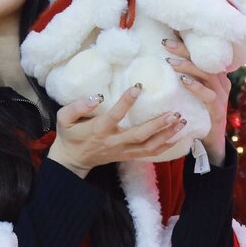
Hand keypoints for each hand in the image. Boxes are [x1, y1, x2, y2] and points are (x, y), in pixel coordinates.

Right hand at [47, 86, 188, 177]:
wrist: (72, 159)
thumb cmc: (69, 135)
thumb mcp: (64, 119)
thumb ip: (77, 106)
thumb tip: (96, 97)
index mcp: (99, 130)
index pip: (115, 116)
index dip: (126, 102)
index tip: (138, 87)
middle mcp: (113, 142)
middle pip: (139, 136)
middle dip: (158, 125)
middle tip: (175, 113)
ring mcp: (122, 151)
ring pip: (148, 147)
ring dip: (167, 136)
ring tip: (181, 123)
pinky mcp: (128, 156)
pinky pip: (149, 154)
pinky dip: (165, 146)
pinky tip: (178, 137)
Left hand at [164, 30, 230, 165]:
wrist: (211, 140)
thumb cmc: (198, 113)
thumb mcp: (190, 92)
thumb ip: (183, 77)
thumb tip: (163, 61)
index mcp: (215, 75)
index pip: (202, 54)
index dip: (188, 42)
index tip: (172, 32)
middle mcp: (221, 82)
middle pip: (204, 60)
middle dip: (185, 50)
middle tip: (166, 43)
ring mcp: (221, 95)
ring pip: (206, 75)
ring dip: (188, 66)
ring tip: (170, 61)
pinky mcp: (218, 110)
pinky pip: (208, 96)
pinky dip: (196, 87)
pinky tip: (184, 81)